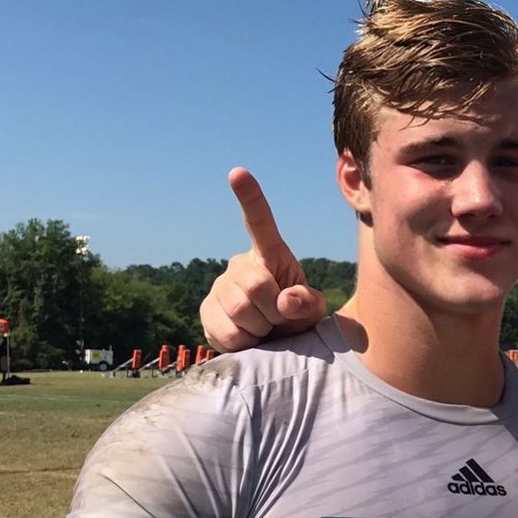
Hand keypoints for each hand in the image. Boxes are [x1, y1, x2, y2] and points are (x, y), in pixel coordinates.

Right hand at [200, 168, 326, 351]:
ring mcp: (219, 287)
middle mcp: (239, 265)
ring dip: (259, 328)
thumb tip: (287, 300)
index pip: (259, 223)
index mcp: (269, 255)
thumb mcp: (312, 311)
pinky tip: (248, 338)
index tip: (238, 173)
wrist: (271, 344)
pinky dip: (243, 342)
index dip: (249, 198)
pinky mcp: (206, 311)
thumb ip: (307, 303)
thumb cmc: (294, 318)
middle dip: (273, 311)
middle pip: (255, 285)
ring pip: (239, 310)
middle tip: (278, 320)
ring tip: (264, 329)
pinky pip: (226, 331)